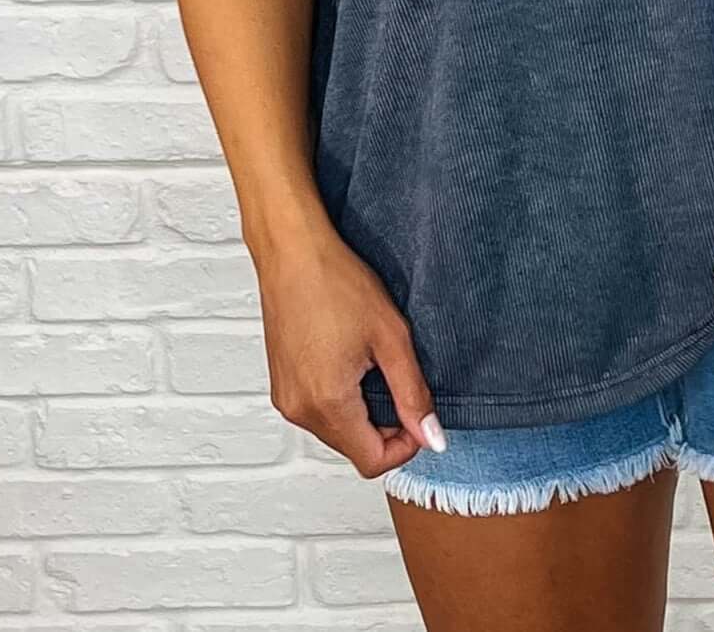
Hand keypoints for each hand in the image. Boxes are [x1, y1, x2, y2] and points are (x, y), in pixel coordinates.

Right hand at [254, 225, 445, 477]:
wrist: (292, 251)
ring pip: (335, 431)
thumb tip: (432, 438)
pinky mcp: (280, 384)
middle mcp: (299, 409)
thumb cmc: (337, 282)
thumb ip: (413, 394)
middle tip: (398, 378)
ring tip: (371, 363)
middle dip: (383, 427)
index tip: (417, 411)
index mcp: (328, 403)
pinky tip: (349, 359)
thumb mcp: (391, 337)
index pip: (372, 461)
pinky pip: (316, 411)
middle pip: (353, 448)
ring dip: (362, 411)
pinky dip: (339, 399)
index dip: (404, 445)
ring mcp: (285, 398)